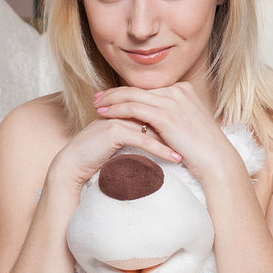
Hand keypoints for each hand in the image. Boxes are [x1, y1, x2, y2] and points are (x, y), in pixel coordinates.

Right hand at [48, 114, 182, 193]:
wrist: (73, 164)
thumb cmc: (97, 155)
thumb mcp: (122, 142)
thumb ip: (139, 134)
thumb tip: (161, 139)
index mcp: (126, 109)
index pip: (157, 110)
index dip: (176, 121)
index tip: (194, 134)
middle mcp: (123, 109)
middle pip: (158, 115)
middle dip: (180, 128)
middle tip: (199, 141)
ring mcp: (118, 118)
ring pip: (153, 126)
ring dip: (174, 139)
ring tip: (191, 151)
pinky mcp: (114, 131)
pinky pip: (143, 139)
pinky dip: (160, 149)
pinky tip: (174, 158)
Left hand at [92, 82, 244, 182]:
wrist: (216, 160)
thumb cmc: (202, 150)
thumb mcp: (186, 126)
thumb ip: (170, 118)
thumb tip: (151, 123)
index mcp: (183, 90)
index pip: (148, 89)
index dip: (127, 92)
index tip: (111, 98)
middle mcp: (177, 91)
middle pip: (138, 88)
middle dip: (114, 93)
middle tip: (98, 98)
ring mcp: (172, 101)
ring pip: (132, 95)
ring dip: (111, 100)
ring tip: (96, 105)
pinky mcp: (165, 114)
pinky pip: (133, 108)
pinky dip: (116, 109)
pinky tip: (104, 114)